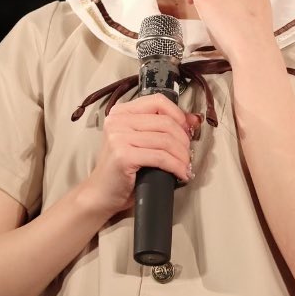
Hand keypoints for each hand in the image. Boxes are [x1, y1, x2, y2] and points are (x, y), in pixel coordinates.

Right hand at [87, 94, 200, 216]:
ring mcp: (118, 137)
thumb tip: (194, 119)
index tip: (187, 130)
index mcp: (121, 112)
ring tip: (186, 166)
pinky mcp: (123, 155)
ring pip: (166, 140)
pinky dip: (176, 166)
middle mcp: (117, 120)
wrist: (100, 194)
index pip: (158, 101)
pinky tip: (181, 174)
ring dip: (182, 156)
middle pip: (165, 122)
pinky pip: (161, 157)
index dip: (178, 115)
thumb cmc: (123, 169)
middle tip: (187, 155)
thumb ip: (163, 127)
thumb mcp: (142, 142)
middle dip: (183, 140)